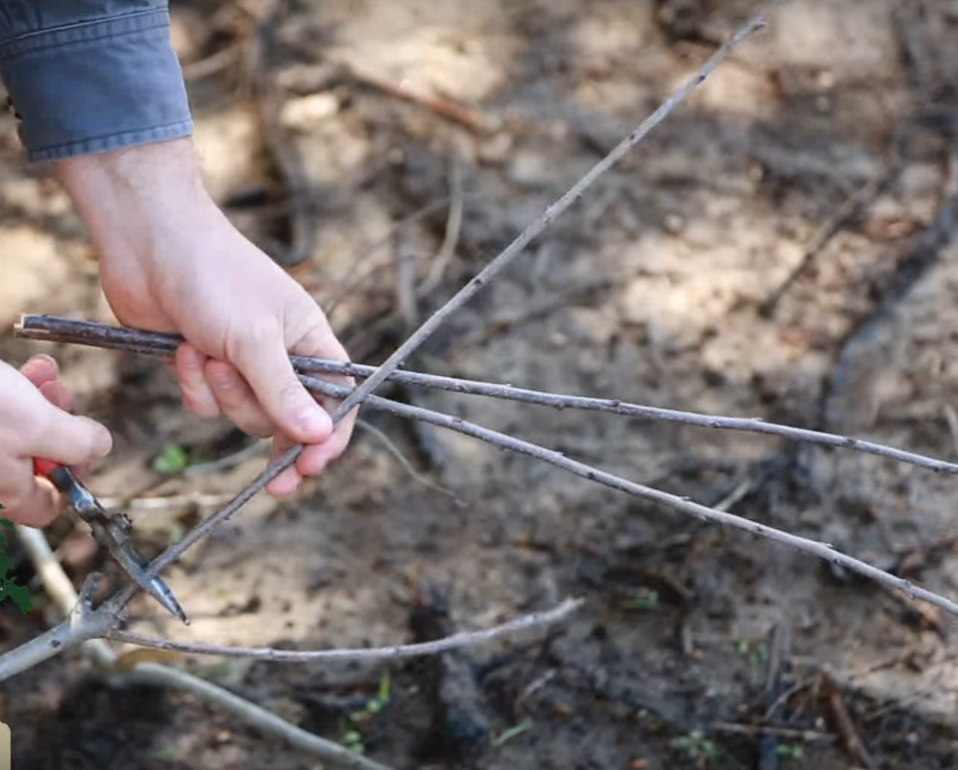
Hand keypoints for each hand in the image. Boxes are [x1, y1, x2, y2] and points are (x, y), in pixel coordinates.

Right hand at [0, 356, 111, 526]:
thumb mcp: (38, 425)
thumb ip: (76, 443)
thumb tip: (99, 448)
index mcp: (4, 492)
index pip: (46, 506)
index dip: (74, 476)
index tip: (84, 447)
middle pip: (37, 463)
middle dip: (59, 425)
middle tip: (64, 397)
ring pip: (20, 433)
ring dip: (41, 401)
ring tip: (46, 375)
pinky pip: (0, 416)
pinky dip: (16, 392)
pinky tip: (32, 367)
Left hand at [52, 138, 354, 497]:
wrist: (149, 244)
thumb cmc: (216, 277)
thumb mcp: (256, 340)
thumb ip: (286, 393)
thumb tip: (321, 436)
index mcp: (310, 341)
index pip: (338, 398)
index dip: (331, 436)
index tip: (314, 468)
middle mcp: (280, 355)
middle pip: (287, 418)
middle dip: (270, 428)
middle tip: (277, 483)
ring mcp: (239, 362)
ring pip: (243, 414)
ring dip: (223, 394)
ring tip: (206, 355)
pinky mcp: (202, 367)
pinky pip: (206, 405)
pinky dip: (194, 385)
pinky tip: (183, 350)